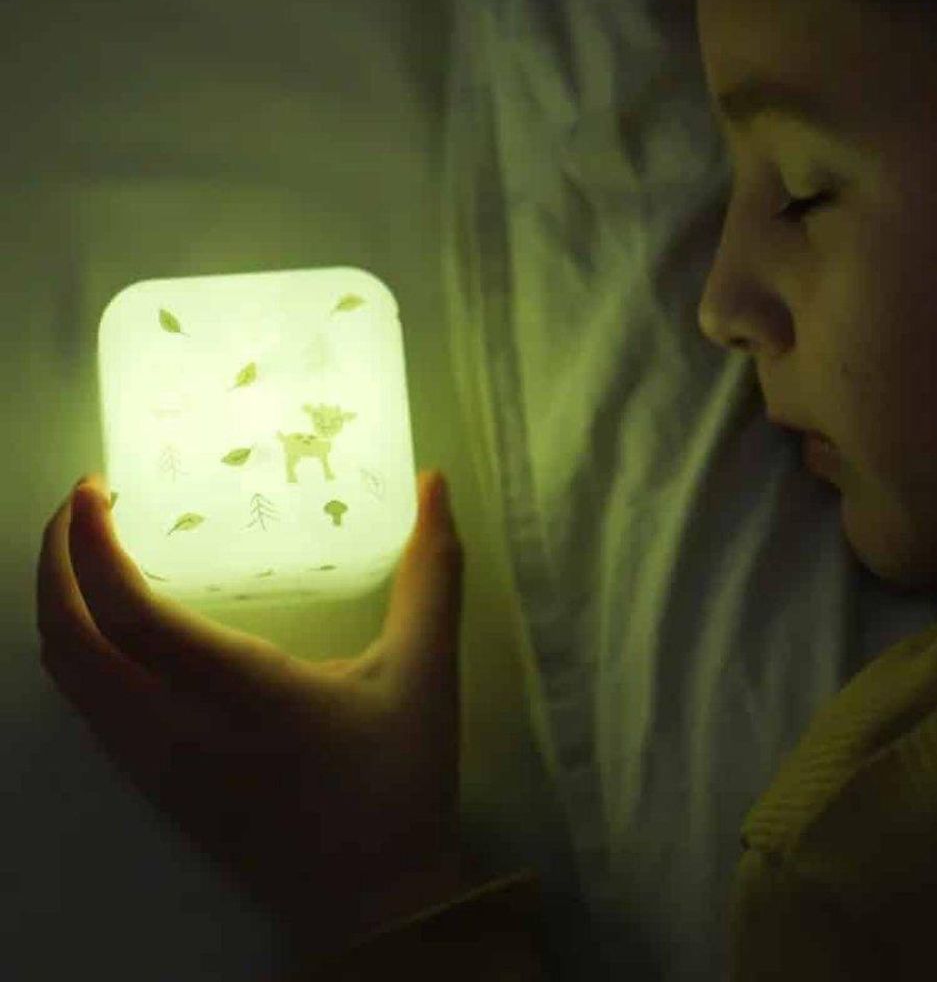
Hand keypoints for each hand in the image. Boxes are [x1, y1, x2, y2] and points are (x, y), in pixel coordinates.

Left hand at [36, 469, 480, 957]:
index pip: (133, 618)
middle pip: (70, 644)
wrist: (375, 902)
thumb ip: (433, 572)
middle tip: (80, 502)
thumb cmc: (401, 778)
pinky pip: (86, 708)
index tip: (94, 488)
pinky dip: (77, 649)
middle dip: (54, 563)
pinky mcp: (155, 790)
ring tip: (86, 548)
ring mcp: (156, 769)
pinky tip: (110, 622)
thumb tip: (433, 483)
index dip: (94, 548)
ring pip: (67, 681)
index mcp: (243, 697)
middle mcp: (177, 736)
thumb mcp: (426, 668)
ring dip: (60, 604)